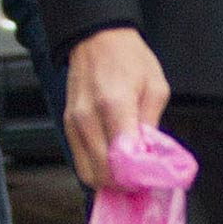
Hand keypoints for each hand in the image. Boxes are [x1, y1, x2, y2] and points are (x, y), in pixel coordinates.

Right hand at [64, 27, 169, 186]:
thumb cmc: (129, 59)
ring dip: (109, 182)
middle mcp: (88, 118)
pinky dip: (97, 170)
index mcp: (114, 105)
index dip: (138, 178)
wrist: (97, 38)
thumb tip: (150, 158)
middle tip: (142, 182)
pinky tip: (113, 165)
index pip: (121, 160)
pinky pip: (80, 161)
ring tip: (128, 176)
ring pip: (87, 174)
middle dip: (124, 185)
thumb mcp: (155, 87)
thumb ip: (152, 125)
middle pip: (102, 174)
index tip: (151, 180)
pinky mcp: (67, 127)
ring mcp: (73, 124)